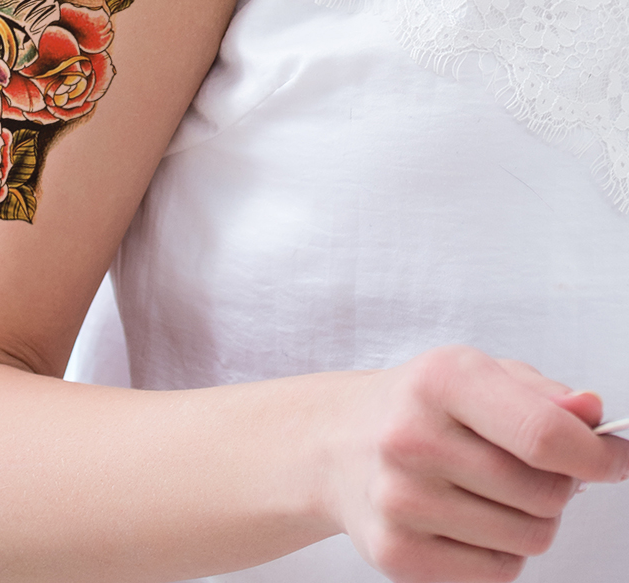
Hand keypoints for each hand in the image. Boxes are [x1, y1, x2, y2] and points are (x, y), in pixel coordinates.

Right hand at [322, 346, 628, 582]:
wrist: (335, 442)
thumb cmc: (419, 405)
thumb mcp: (475, 373)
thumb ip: (543, 393)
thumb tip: (592, 411)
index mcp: (439, 381)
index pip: (545, 435)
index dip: (599, 455)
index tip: (613, 457)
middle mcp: (412, 439)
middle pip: (548, 494)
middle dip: (560, 485)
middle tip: (529, 467)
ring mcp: (400, 500)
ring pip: (531, 538)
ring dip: (531, 519)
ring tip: (490, 490)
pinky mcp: (396, 552)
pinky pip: (499, 572)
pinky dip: (499, 550)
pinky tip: (466, 517)